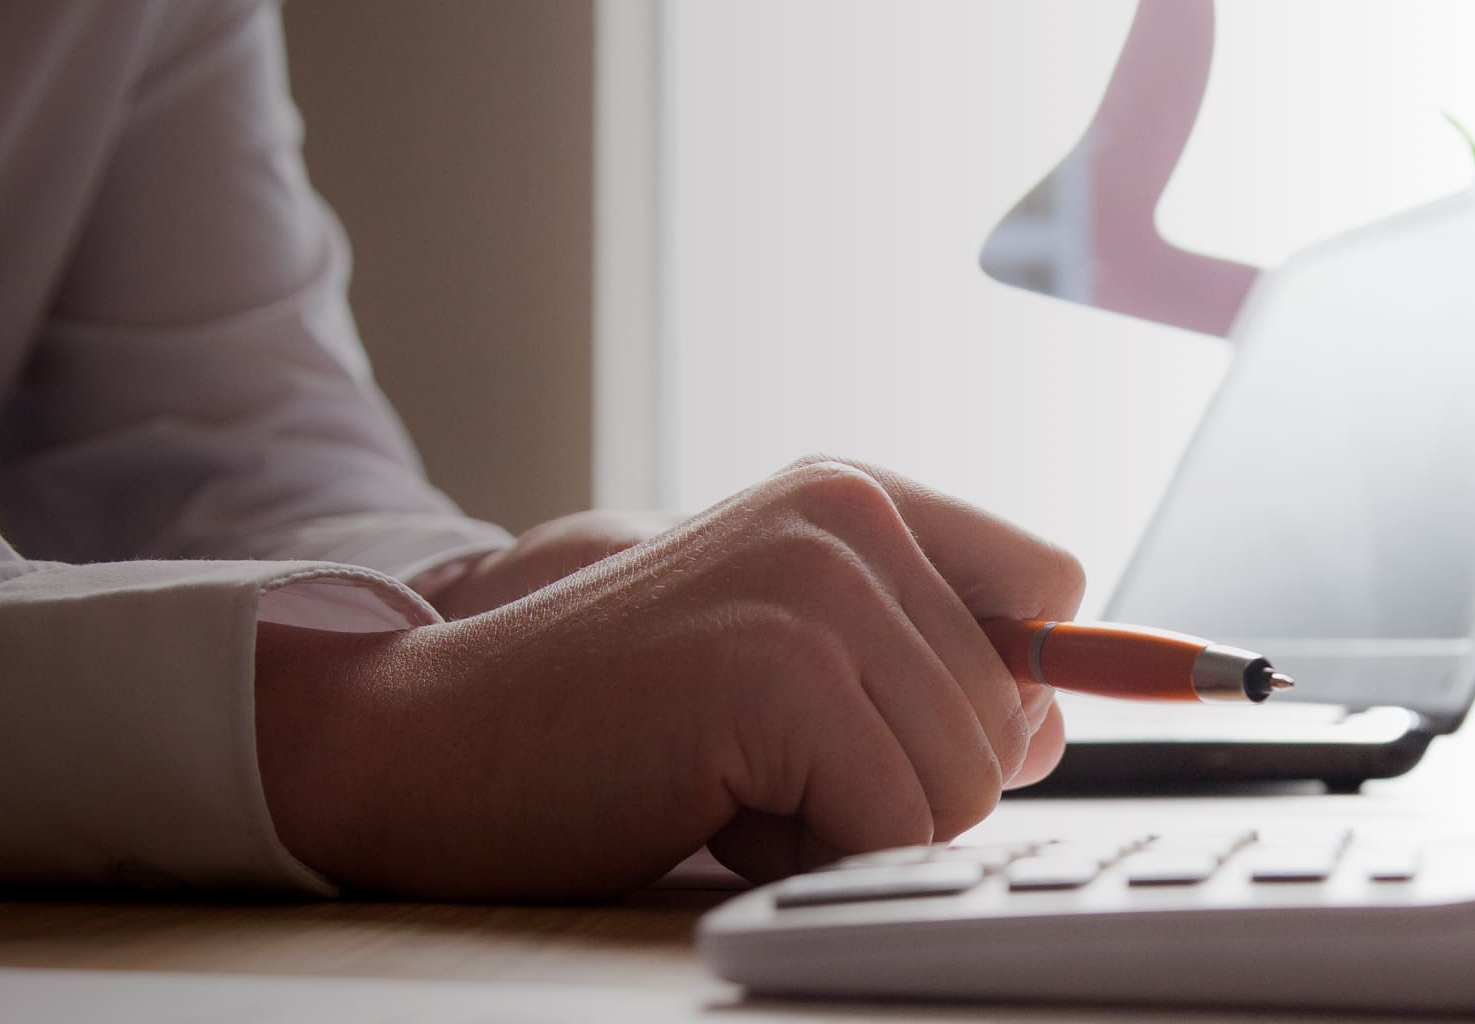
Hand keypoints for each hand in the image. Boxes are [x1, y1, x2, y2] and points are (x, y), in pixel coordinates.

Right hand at [254, 458, 1081, 899]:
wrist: (423, 740)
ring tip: (730, 782)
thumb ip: (916, 666)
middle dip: (903, 784)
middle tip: (762, 767)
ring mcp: (818, 588)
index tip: (948, 732)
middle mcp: (848, 518)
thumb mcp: (781, 657)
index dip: (1012, 686)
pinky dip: (810, 857)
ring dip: (854, 827)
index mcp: (852, 498)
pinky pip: (894, 828)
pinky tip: (711, 808)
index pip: (1051, 587)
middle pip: (1012, 715)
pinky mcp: (784, 676)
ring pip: (965, 783)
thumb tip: (1052, 721)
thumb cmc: (600, 720)